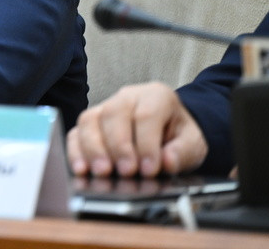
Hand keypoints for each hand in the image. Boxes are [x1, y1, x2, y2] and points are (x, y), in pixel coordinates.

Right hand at [66, 82, 208, 177]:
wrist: (170, 131)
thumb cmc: (178, 134)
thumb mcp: (193, 142)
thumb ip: (183, 151)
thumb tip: (167, 162)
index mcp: (156, 96)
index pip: (146, 115)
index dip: (146, 143)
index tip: (149, 169)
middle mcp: (127, 97)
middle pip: (113, 114)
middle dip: (118, 145)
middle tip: (126, 171)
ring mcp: (104, 107)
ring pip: (90, 120)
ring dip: (93, 148)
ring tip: (102, 171)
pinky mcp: (90, 124)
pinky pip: (76, 133)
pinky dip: (76, 151)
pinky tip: (82, 168)